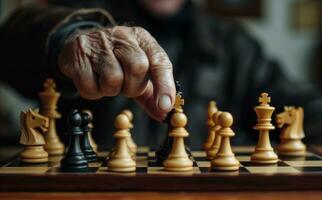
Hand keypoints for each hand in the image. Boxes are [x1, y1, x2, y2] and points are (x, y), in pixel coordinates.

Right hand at [59, 26, 174, 120]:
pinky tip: (93, 81)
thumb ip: (153, 94)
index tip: (166, 106)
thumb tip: (165, 114)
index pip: (159, 60)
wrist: (83, 46)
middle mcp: (122, 36)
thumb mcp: (138, 73)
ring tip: (107, 82)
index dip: (164, 84)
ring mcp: (98, 42)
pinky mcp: (77, 54)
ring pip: (113, 78)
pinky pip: (89, 86)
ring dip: (112, 90)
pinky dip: (93, 92)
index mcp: (142, 39)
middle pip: (137, 67)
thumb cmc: (117, 62)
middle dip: (133, 87)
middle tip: (125, 87)